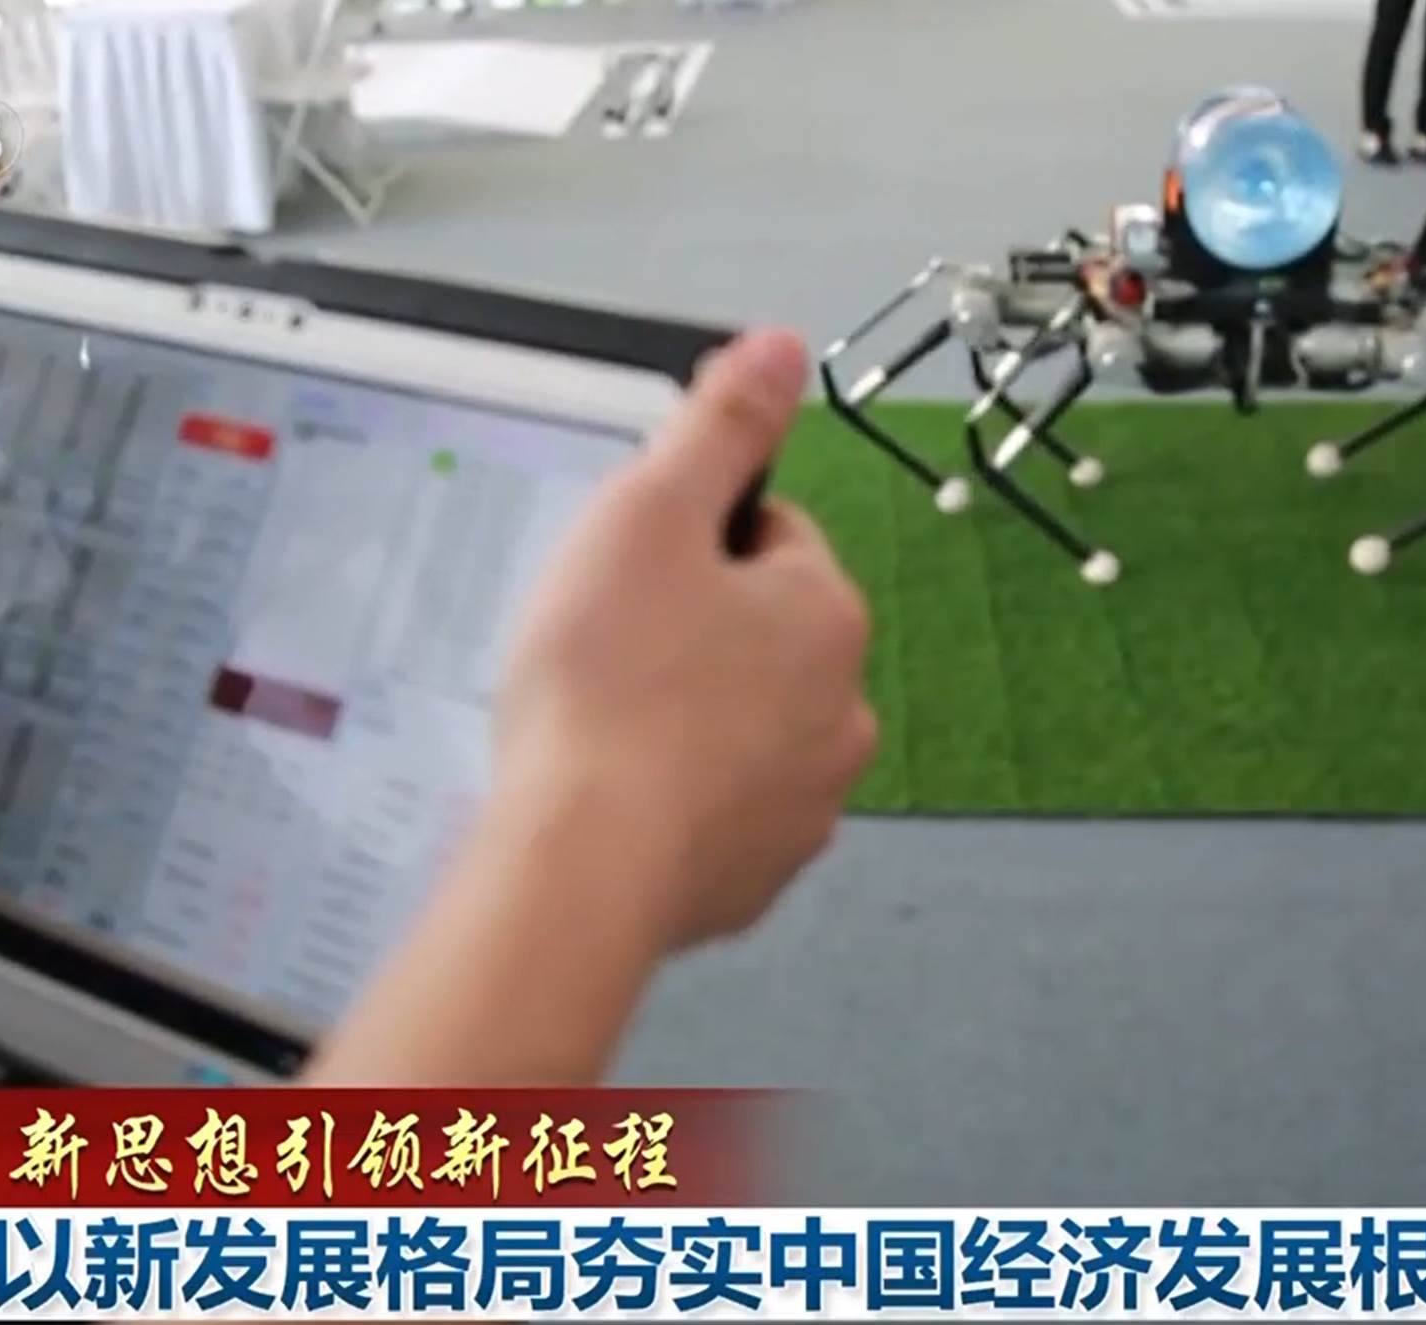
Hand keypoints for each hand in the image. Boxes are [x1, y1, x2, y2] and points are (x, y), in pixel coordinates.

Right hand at [491, 328, 874, 954]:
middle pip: (763, 638)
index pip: (770, 537)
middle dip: (692, 634)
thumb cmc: (608, 683)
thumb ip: (719, 426)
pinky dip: (677, 802)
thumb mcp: (648, 514)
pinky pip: (720, 814)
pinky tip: (615, 798)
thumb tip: (783, 347)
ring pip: (746, 729)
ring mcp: (807, 804)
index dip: (689, 542)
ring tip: (604, 730)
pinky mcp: (759, 876)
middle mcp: (843, 710)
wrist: (582, 863)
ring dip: (688, 720)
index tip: (628, 573)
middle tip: (604, 650)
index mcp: (826, 612)